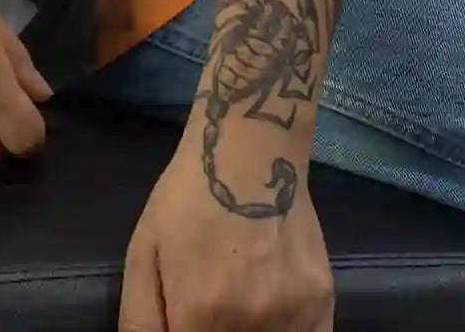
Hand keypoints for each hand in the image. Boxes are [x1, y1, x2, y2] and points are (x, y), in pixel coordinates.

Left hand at [118, 132, 333, 331]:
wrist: (249, 150)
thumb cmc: (187, 199)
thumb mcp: (144, 254)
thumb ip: (141, 321)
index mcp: (199, 315)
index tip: (189, 324)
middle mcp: (251, 324)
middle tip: (213, 308)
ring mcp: (294, 316)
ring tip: (240, 303)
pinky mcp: (323, 302)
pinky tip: (273, 316)